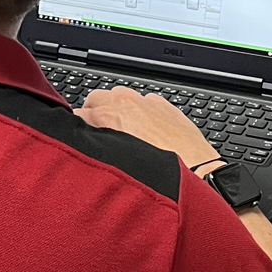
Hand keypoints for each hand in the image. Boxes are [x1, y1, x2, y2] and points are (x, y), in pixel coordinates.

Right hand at [78, 86, 219, 168]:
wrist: (197, 171)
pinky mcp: (164, 105)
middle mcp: (127, 103)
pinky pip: (143, 100)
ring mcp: (146, 102)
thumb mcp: (119, 164)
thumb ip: (99, 151)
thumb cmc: (162, 176)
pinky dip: (138, 109)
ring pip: (119, 95)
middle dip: (90, 111)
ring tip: (116, 128)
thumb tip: (89, 153)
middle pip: (95, 97)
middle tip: (92, 131)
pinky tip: (142, 126)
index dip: (73, 127)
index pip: (78, 114)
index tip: (74, 138)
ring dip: (113, 107)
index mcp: (110, 115)